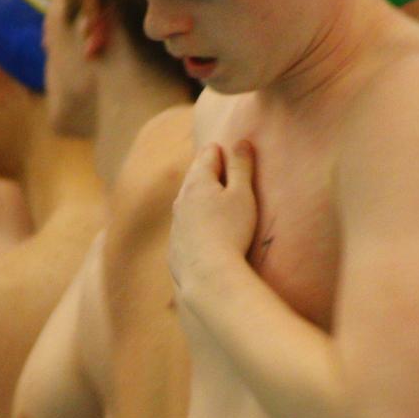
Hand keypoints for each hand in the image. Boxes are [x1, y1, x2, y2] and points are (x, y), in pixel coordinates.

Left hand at [168, 141, 257, 295]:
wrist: (209, 275)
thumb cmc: (231, 231)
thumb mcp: (242, 194)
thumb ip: (241, 166)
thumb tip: (241, 142)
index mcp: (197, 181)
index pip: (209, 154)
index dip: (223, 151)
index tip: (233, 152)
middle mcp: (181, 199)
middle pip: (195, 175)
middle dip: (209, 170)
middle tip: (222, 166)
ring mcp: (176, 223)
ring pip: (188, 200)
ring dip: (201, 195)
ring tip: (215, 197)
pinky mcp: (176, 245)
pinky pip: (186, 224)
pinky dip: (196, 220)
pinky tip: (205, 229)